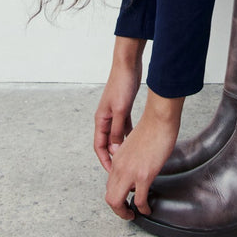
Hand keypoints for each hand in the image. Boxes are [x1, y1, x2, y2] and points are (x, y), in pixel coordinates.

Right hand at [93, 37, 144, 173]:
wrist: (128, 64)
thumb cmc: (122, 84)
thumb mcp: (120, 110)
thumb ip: (117, 130)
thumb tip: (115, 149)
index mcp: (101, 119)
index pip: (99, 146)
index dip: (104, 160)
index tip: (111, 172)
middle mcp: (105, 117)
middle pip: (107, 142)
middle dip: (113, 156)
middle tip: (121, 168)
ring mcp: (114, 112)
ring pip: (116, 135)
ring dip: (121, 146)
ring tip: (130, 158)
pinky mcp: (123, 107)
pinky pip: (124, 126)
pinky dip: (128, 134)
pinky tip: (136, 140)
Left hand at [104, 90, 183, 219]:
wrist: (159, 119)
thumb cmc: (151, 128)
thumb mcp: (133, 145)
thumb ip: (129, 158)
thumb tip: (133, 171)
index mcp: (116, 159)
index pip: (110, 184)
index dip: (116, 196)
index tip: (125, 200)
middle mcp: (119, 167)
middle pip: (109, 197)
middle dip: (118, 210)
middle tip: (127, 213)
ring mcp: (130, 172)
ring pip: (117, 201)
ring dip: (124, 213)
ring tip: (133, 215)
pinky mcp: (144, 175)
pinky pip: (139, 200)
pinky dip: (142, 209)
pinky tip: (148, 209)